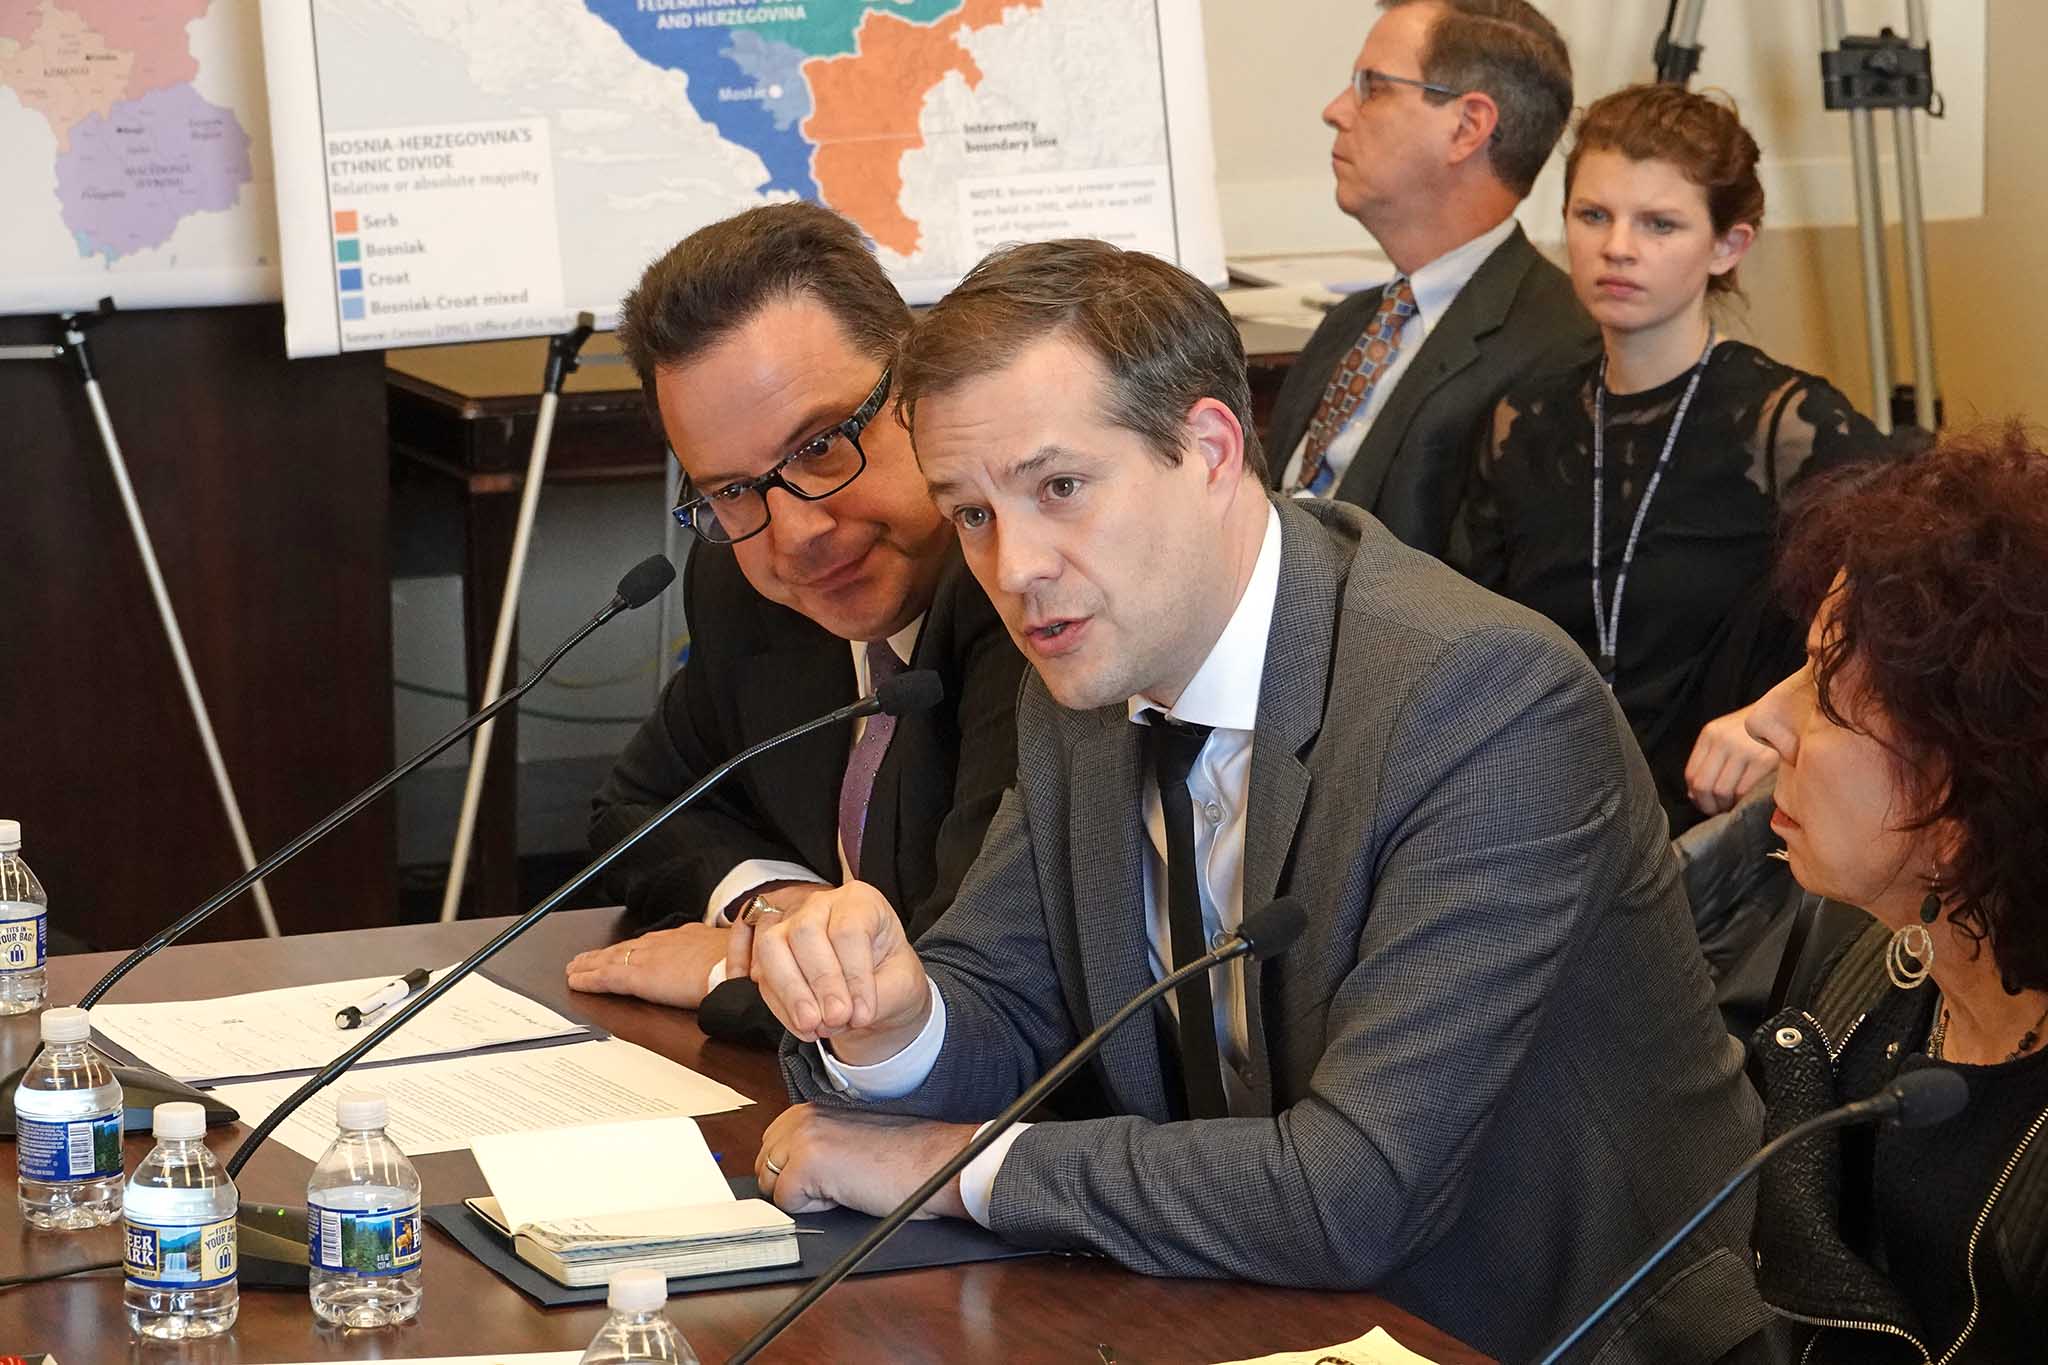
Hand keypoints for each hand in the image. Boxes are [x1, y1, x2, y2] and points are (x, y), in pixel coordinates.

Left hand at [565, 922, 728, 1008]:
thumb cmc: (741, 964)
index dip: (635, 947)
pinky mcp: (638, 977)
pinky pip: (606, 977)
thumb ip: (723, 957)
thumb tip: (733, 965)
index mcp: (686, 937)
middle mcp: (663, 942)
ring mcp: (648, 958)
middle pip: (626, 947)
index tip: (627, 950)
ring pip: (610, 959)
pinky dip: (588, 978)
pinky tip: (576, 981)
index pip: (653, 942)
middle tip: (585, 958)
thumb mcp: (734, 954)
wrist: (737, 967)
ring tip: (575, 968)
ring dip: (590, 963)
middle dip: (605, 953)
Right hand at [734, 880, 929, 1059]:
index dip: (854, 975)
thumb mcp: (904, 984)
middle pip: (805, 932)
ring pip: (772, 947)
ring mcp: (789, 925)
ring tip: (813, 1027)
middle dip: (820, 981)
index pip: (849, 929)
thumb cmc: (891, 976)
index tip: (863, 1013)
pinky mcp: (771, 954)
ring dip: (791, 992)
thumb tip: (845, 1014)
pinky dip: (781, 1007)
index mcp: (861, 901)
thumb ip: (880, 994)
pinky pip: (763, 976)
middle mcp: (821, 905)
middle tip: (837, 1019)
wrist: (875, 989)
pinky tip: (805, 1028)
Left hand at [754, 1103, 972, 1219]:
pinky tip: (846, 1191)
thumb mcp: (847, 1139)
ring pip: (773, 1186)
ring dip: (804, 1196)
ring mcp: (803, 1137)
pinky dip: (815, 1208)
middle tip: (838, 1181)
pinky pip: (788, 1203)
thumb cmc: (903, 1157)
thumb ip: (813, 1145)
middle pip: (765, 1168)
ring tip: (843, 1184)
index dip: (796, 1174)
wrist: (934, 1162)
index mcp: (810, 1109)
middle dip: (793, 1185)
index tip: (826, 1175)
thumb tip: (785, 1170)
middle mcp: (802, 1117)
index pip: (771, 1150)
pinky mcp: (809, 1163)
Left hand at [1685, 703, 1779, 815]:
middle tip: (1718, 811)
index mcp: (1710, 734)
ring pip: (1722, 792)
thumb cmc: (1756, 731)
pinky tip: (1747, 801)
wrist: (1788, 713)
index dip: (1695, 795)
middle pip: (1704, 786)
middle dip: (1708, 805)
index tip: (1705, 803)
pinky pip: (1744, 792)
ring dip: (1726, 806)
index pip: (1691, 774)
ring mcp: (1743, 750)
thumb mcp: (1727, 735)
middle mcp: (1723, 741)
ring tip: (1734, 806)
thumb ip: (1710, 761)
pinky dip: (1742, 802)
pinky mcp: (1763, 761)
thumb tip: (1694, 795)